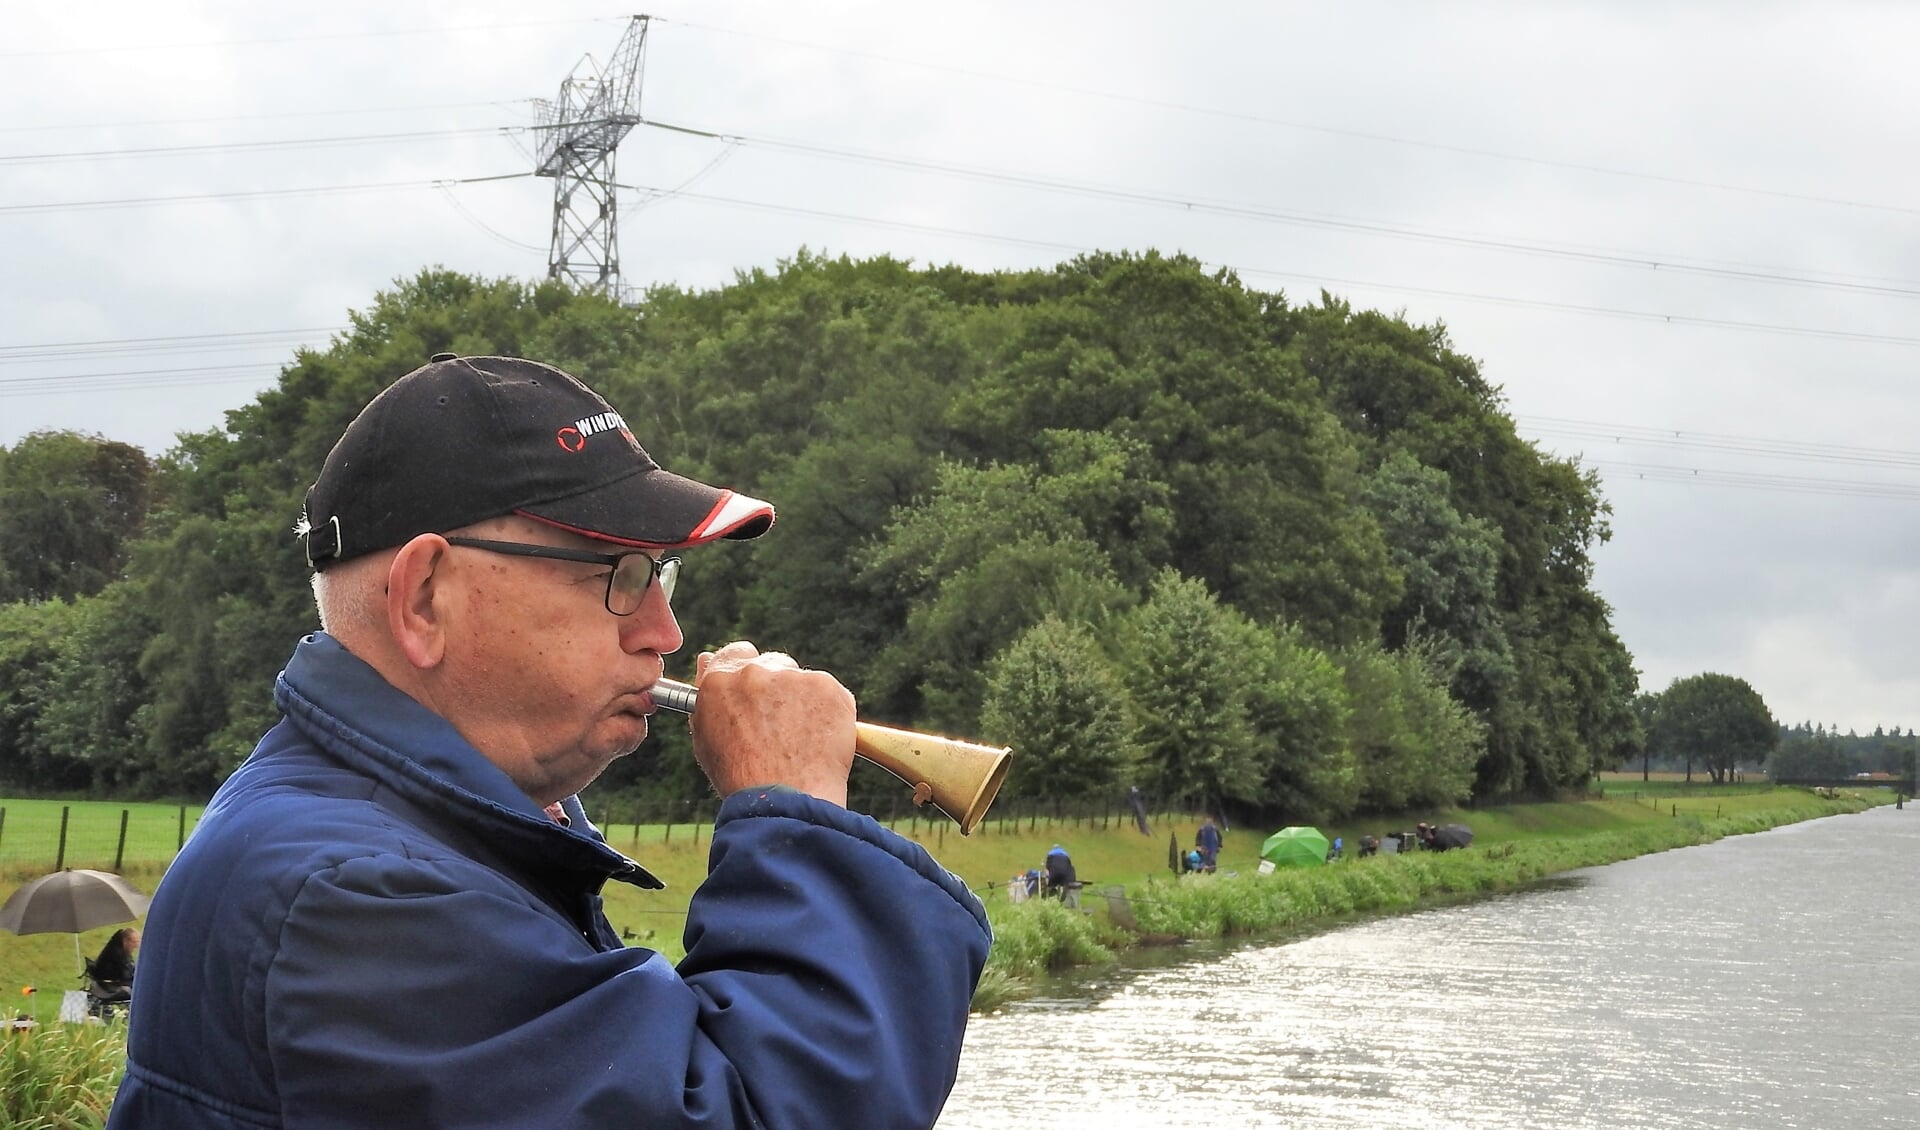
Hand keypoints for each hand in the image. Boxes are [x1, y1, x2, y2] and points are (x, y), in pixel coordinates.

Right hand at [690, 642, 854, 805]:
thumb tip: (708, 661)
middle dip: (777, 688)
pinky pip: (830, 693)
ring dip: (803, 700)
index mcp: (720, 680)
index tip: (756, 690)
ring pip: (802, 680)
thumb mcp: (707, 738)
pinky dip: (829, 712)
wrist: (785, 799)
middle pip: (771, 664)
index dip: (747, 672)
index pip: (735, 654)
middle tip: (781, 726)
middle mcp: (755, 672)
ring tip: (800, 741)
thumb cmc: (742, 778)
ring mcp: (794, 678)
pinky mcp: (828, 687)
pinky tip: (819, 741)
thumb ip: (708, 697)